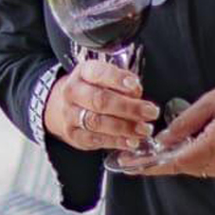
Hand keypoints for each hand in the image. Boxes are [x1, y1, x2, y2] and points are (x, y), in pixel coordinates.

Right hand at [44, 57, 159, 152]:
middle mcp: (73, 92)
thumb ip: (123, 84)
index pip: (98, 73)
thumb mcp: (106, 79)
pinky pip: (96, 139)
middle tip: (150, 112)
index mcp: (83, 73)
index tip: (135, 85)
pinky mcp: (73, 134)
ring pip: (97, 122)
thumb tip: (137, 96)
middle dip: (129, 108)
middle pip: (100, 100)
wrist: (64, 107)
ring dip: (125, 127)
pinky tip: (131, 141)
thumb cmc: (93, 90)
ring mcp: (70, 114)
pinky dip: (116, 142)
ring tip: (144, 129)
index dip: (117, 79)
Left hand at [132, 74, 214, 179]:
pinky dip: (188, 160)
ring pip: (194, 169)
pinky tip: (176, 150)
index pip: (178, 161)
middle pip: (183, 168)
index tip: (132, 166)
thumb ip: (185, 123)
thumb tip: (162, 139)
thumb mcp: (211, 102)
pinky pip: (205, 166)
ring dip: (172, 162)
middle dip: (157, 164)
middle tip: (132, 158)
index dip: (152, 165)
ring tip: (148, 154)